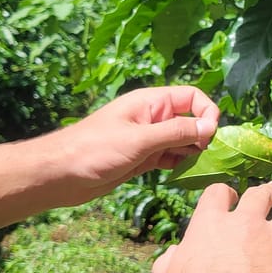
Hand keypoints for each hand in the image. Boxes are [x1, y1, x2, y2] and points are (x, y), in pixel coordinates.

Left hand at [41, 86, 218, 204]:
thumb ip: (176, 131)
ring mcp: (149, 139)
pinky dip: (182, 164)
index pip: (192, 97)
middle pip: (191, 119)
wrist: (61, 174)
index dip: (206, 112)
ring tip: (202, 168)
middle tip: (209, 157)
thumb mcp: (140, 139)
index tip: (211, 135)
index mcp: (151, 102)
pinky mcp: (144, 159)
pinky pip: (172, 157)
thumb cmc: (95, 150)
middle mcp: (153, 118)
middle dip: (204, 135)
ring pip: (183, 141)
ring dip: (195, 153)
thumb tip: (210, 127)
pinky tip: (187, 175)